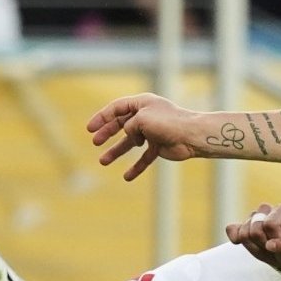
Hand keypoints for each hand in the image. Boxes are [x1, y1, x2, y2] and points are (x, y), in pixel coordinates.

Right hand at [86, 93, 203, 179]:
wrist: (191, 136)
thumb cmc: (168, 123)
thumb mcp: (141, 119)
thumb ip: (128, 126)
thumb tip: (129, 136)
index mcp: (142, 103)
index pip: (117, 108)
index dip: (102, 117)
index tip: (89, 129)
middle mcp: (146, 116)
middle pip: (121, 124)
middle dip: (107, 133)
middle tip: (95, 142)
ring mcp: (152, 132)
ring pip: (130, 143)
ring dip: (116, 151)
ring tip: (102, 161)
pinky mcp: (159, 146)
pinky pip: (144, 158)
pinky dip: (136, 167)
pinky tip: (127, 177)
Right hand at [226, 204, 280, 272]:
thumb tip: (269, 245)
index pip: (269, 224)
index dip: (275, 238)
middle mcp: (265, 210)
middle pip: (255, 229)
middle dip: (264, 243)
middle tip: (273, 246)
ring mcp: (252, 217)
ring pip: (244, 234)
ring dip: (255, 246)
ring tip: (265, 246)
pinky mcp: (241, 226)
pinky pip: (231, 229)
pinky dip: (235, 238)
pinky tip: (244, 243)